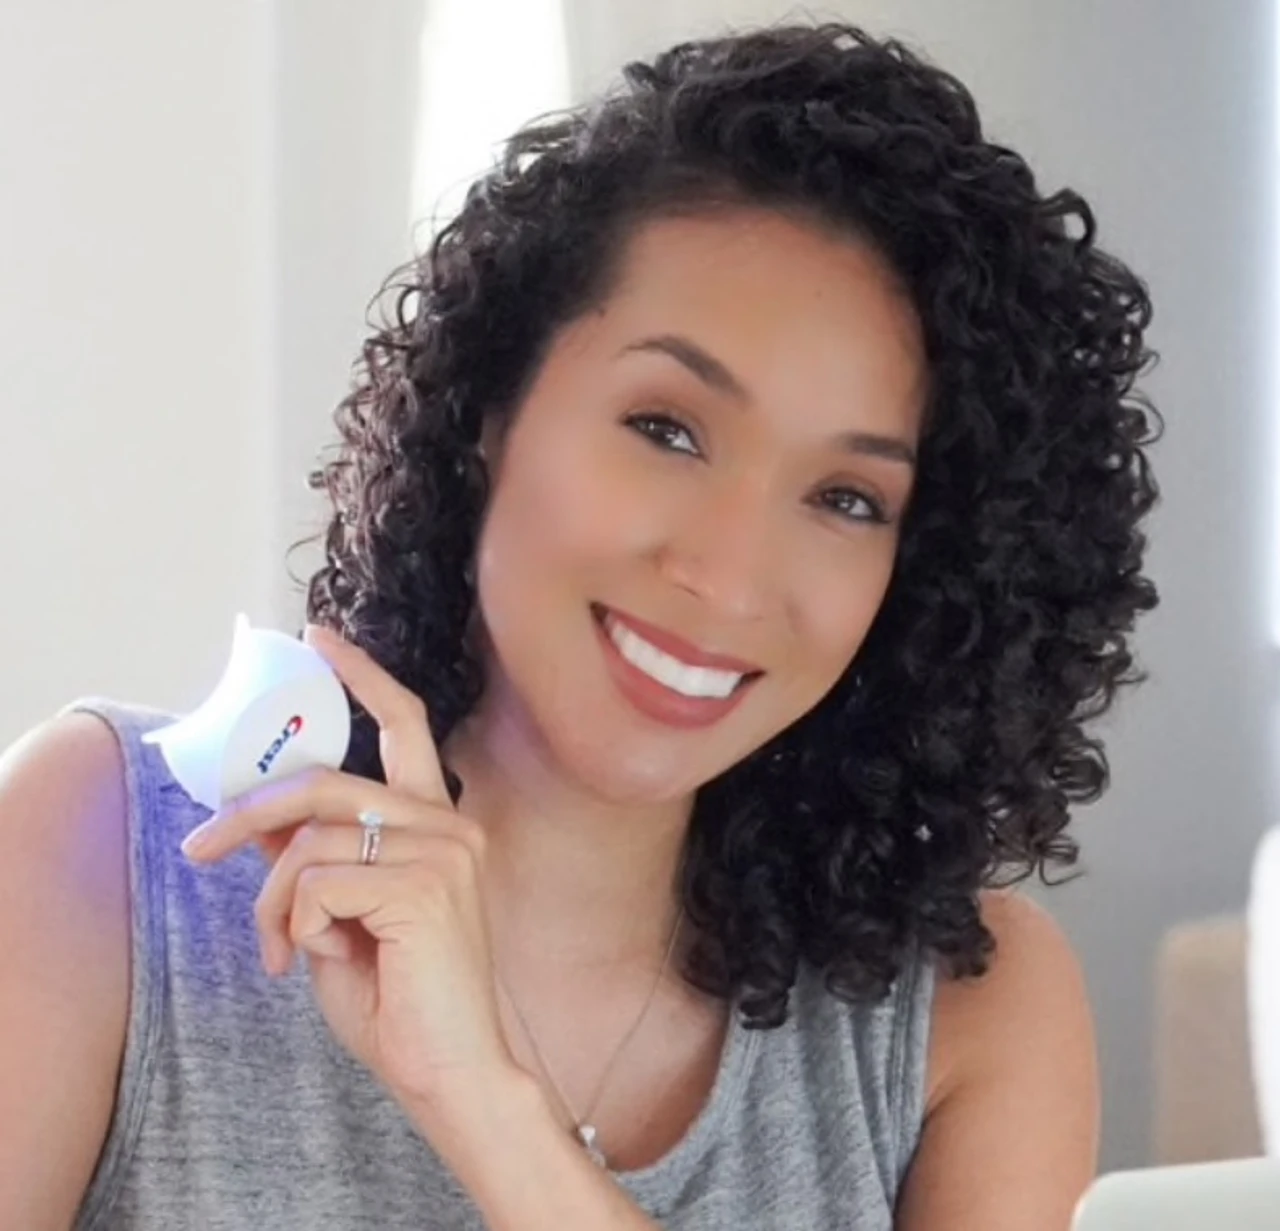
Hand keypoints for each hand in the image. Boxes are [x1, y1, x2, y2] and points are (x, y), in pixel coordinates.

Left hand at [179, 624, 522, 1120]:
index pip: (406, 725)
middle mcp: (450, 825)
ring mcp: (443, 852)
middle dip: (250, 811)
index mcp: (440, 824)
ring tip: (282, 947)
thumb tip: (258, 812)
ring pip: (310, 838)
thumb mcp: (339, 915)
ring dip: (272, 897)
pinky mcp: (425, 887)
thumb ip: (311, 857)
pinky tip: (313, 960)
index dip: (362, 677)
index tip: (319, 640)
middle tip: (202, 847)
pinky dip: (294, 922)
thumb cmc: (402, 999)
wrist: (452, 1072)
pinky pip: (317, 882)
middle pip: (326, 782)